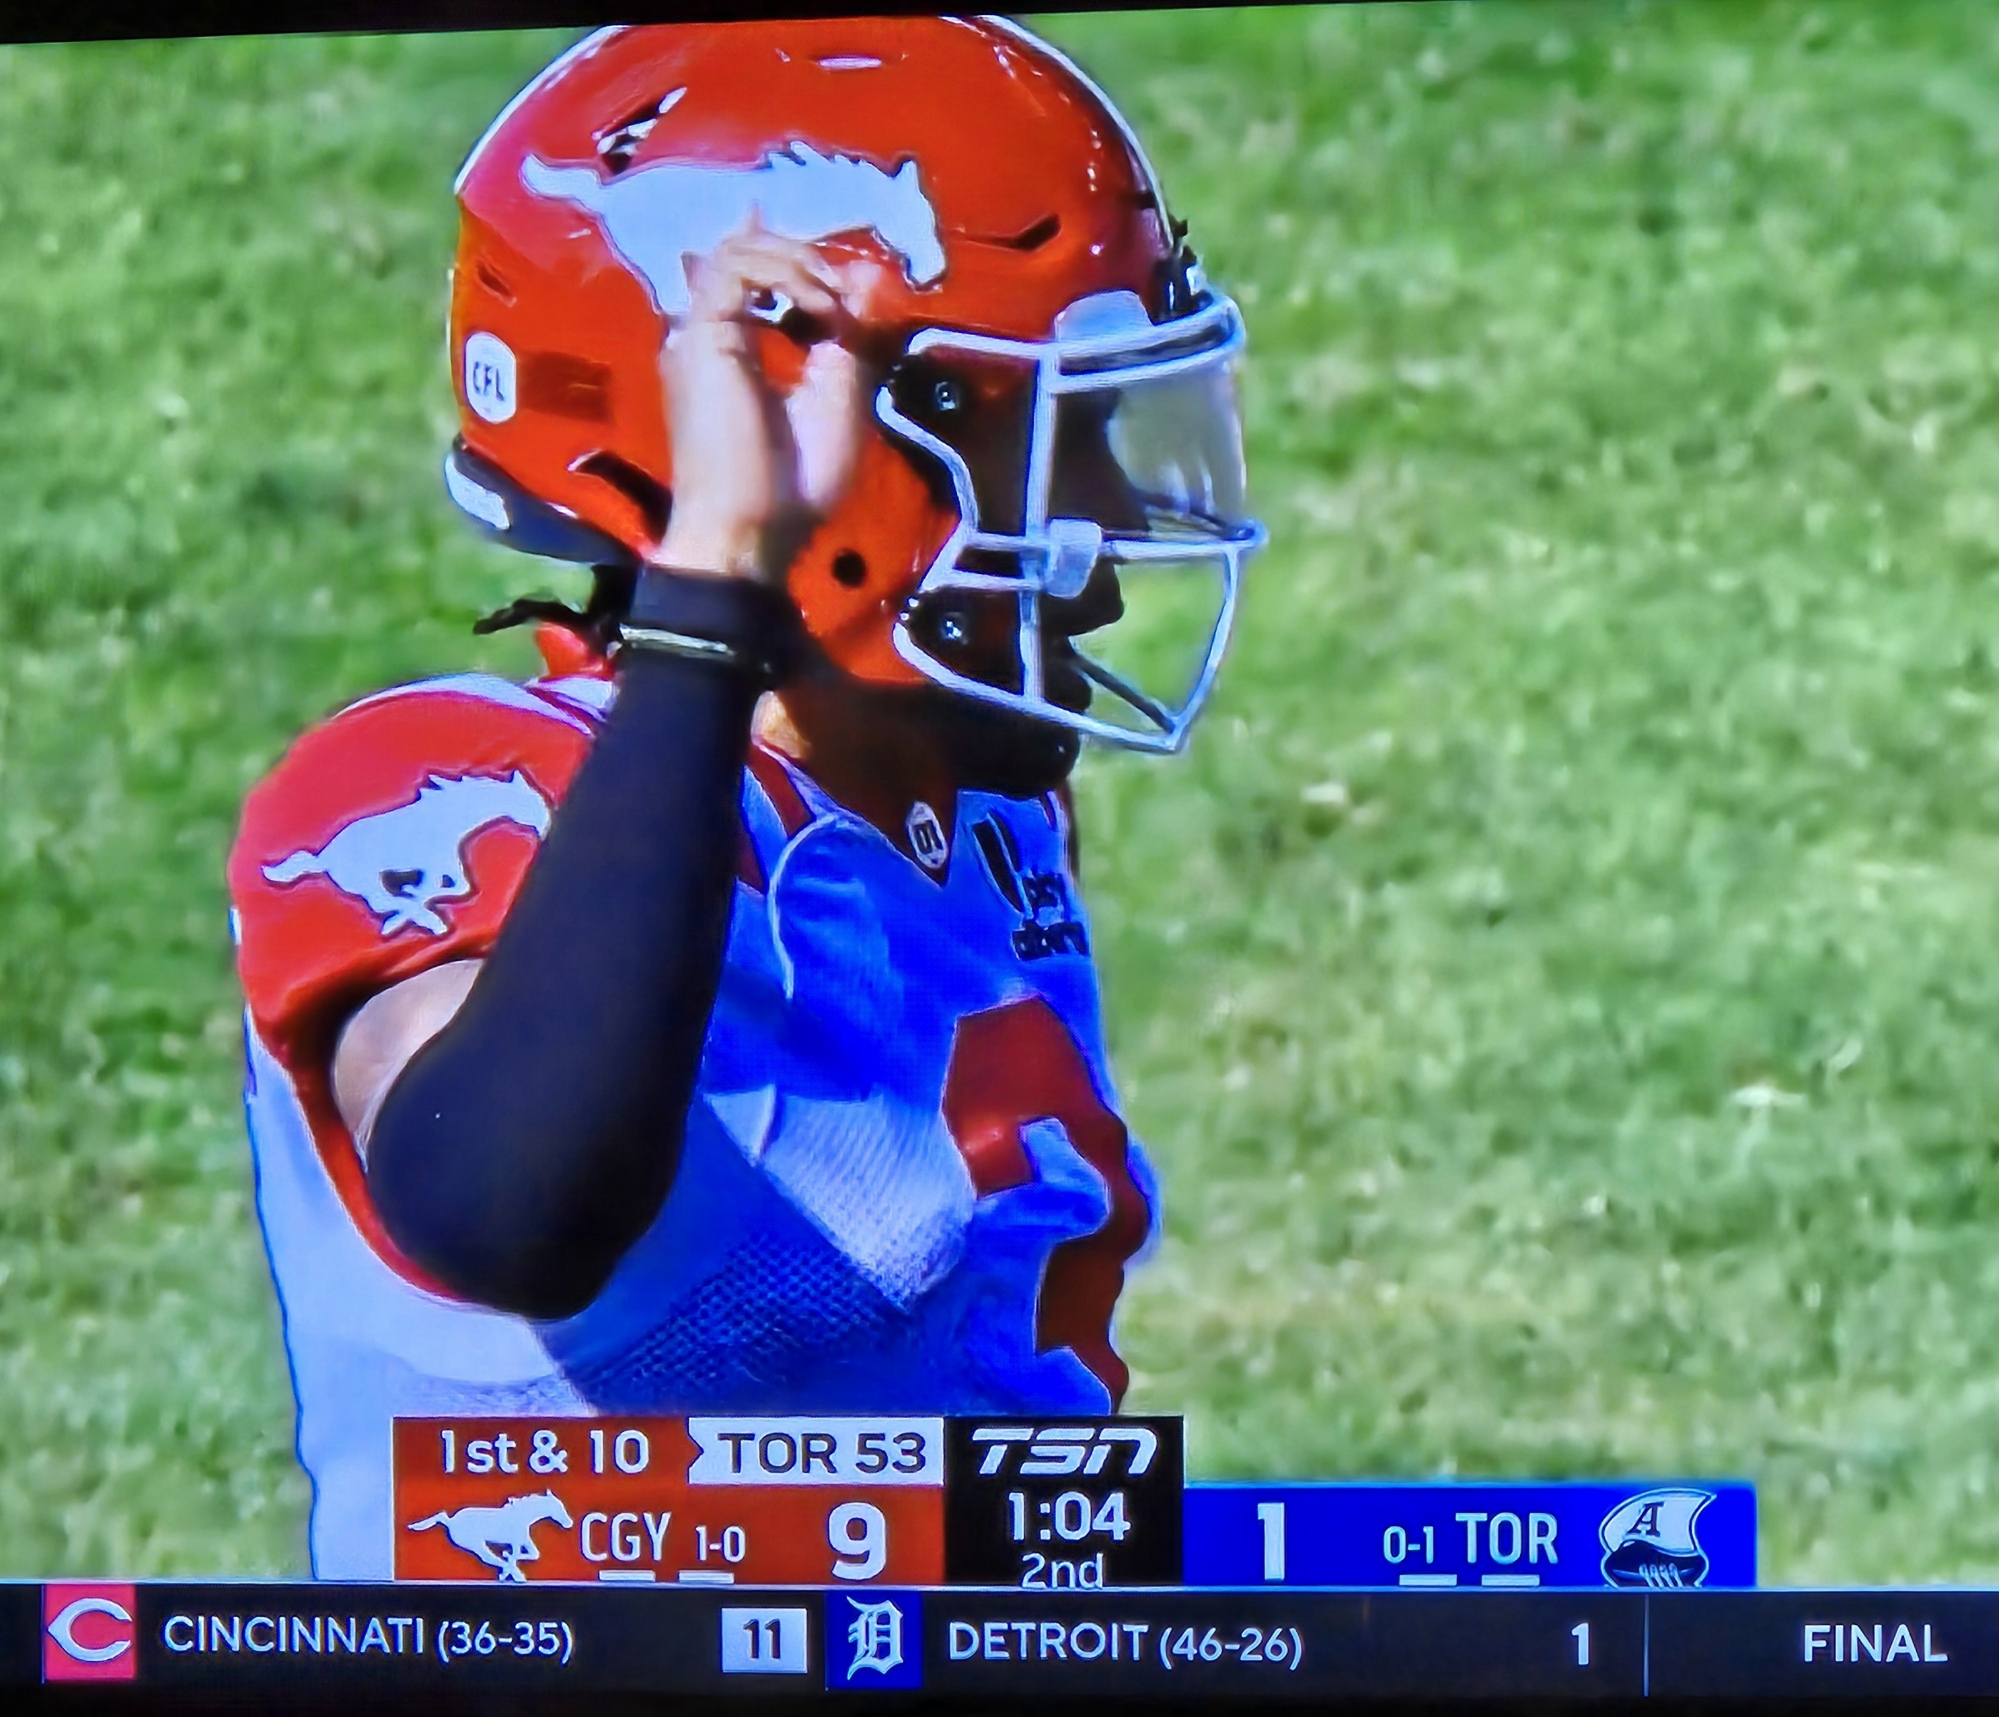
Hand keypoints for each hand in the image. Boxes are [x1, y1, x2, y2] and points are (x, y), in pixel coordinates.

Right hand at [655, 218, 883, 582]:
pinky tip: (818, 309)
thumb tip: (870, 272)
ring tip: (832, 302)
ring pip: (736, 251)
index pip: (754, 279)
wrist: (754, 530)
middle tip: (848, 293)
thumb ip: (848, 333)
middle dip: (805, 259)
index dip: (797, 261)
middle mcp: (714, 336)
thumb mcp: (839, 397)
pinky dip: (785, 275)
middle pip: (744, 254)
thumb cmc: (793, 485)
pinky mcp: (701, 334)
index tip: (851, 280)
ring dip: (797, 262)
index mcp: (739, 352)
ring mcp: (702, 332)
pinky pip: (735, 269)